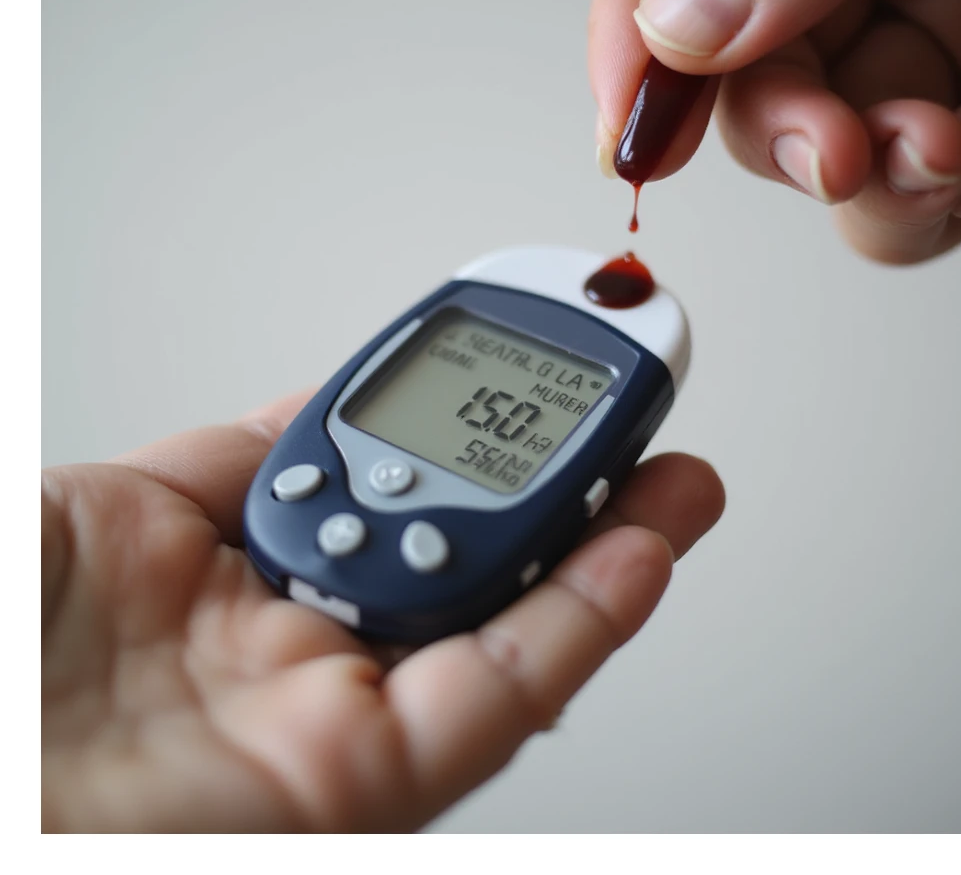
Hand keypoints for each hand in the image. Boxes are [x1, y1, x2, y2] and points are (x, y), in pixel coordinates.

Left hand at [42, 391, 723, 831]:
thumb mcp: (94, 506)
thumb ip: (221, 461)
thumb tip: (317, 405)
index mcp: (236, 582)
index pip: (392, 491)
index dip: (470, 429)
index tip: (525, 365)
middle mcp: (299, 654)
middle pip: (469, 562)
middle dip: (567, 487)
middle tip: (634, 413)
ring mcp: (329, 723)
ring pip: (505, 631)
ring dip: (603, 547)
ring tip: (674, 474)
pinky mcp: (353, 787)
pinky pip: (491, 702)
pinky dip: (576, 626)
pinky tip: (638, 550)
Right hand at [590, 0, 960, 263]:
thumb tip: (674, 24)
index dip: (629, 45)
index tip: (628, 143)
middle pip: (745, 59)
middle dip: (786, 132)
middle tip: (828, 155)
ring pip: (832, 130)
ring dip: (877, 177)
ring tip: (941, 152)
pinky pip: (924, 163)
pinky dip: (949, 188)